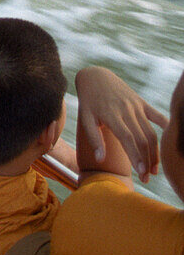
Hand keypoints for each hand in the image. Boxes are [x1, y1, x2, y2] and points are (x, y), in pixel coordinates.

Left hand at [75, 66, 167, 180]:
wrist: (95, 76)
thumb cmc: (89, 101)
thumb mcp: (86, 118)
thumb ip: (93, 139)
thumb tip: (100, 160)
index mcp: (111, 115)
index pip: (128, 139)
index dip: (136, 156)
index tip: (141, 173)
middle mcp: (126, 110)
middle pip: (142, 139)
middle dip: (147, 161)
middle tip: (146, 179)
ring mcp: (136, 105)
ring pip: (151, 132)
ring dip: (155, 152)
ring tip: (154, 169)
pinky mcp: (141, 102)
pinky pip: (157, 115)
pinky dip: (165, 126)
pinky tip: (169, 140)